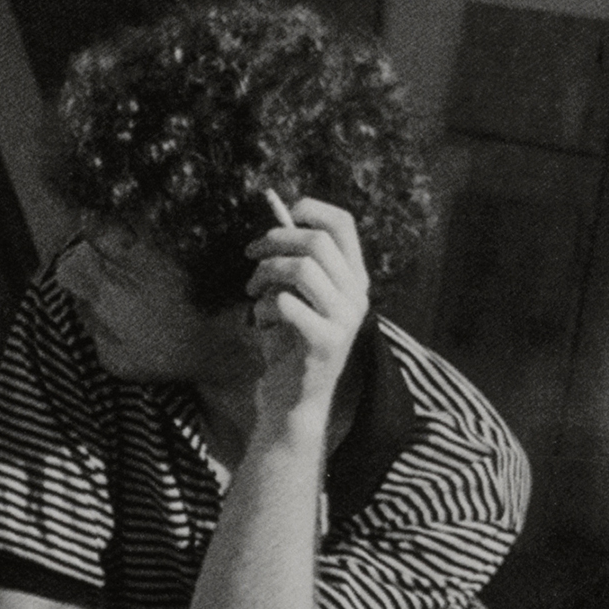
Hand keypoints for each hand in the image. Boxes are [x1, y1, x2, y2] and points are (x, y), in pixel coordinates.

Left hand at [234, 191, 367, 437]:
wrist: (292, 398)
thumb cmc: (289, 342)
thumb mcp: (294, 296)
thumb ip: (292, 263)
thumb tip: (274, 223)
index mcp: (354, 278)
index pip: (343, 225)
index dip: (312, 209)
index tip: (283, 211)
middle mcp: (357, 296)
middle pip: (317, 242)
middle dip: (275, 240)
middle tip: (250, 254)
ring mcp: (345, 320)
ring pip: (301, 269)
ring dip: (266, 274)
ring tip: (252, 292)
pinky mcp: (326, 343)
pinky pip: (286, 304)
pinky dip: (264, 307)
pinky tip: (262, 323)